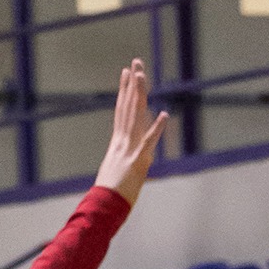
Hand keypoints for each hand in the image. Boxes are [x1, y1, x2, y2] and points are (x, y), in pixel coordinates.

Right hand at [94, 59, 168, 204]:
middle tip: (136, 62)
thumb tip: (130, 155)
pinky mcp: (138, 161)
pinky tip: (165, 115)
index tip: (127, 72)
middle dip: (132, 84)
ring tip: (142, 75)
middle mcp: (122, 140)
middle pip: (128, 107)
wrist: (103, 206)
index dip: (125, 90)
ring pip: (135, 116)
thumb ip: (125, 159)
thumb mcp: (117, 170)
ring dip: (139, 95)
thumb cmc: (109, 193)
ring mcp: (129, 149)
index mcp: (118, 142)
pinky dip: (157, 129)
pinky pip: (148, 142)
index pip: (122, 110)